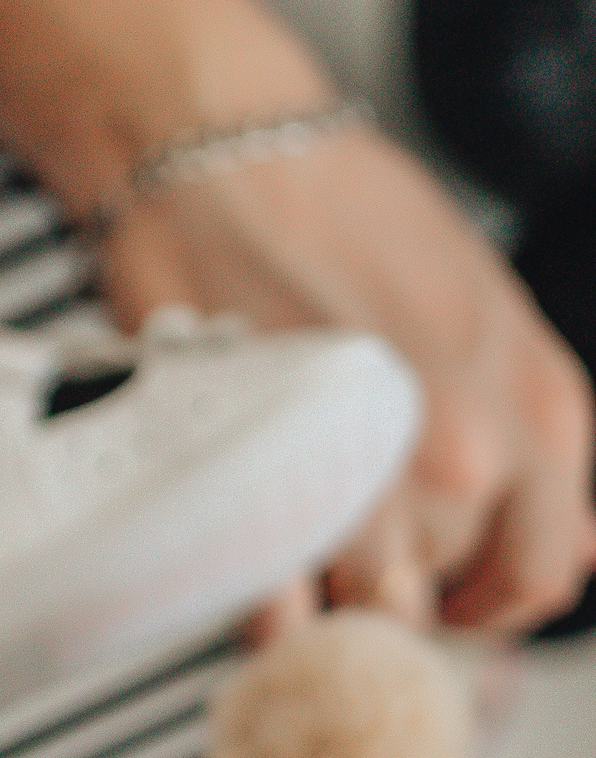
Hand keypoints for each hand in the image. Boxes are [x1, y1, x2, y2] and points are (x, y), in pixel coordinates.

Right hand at [106, 128, 595, 634]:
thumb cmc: (323, 200)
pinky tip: (228, 551)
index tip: (431, 587)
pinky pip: (269, 604)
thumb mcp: (477, 300)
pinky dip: (245, 596)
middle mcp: (472, 455)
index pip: (543, 573)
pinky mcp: (266, 479)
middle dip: (378, 585)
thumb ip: (502, 412)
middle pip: (437, 597)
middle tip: (327, 544)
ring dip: (309, 590)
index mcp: (543, 409)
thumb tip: (486, 503)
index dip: (477, 595)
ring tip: (271, 537)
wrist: (214, 149)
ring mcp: (366, 474)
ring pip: (351, 608)